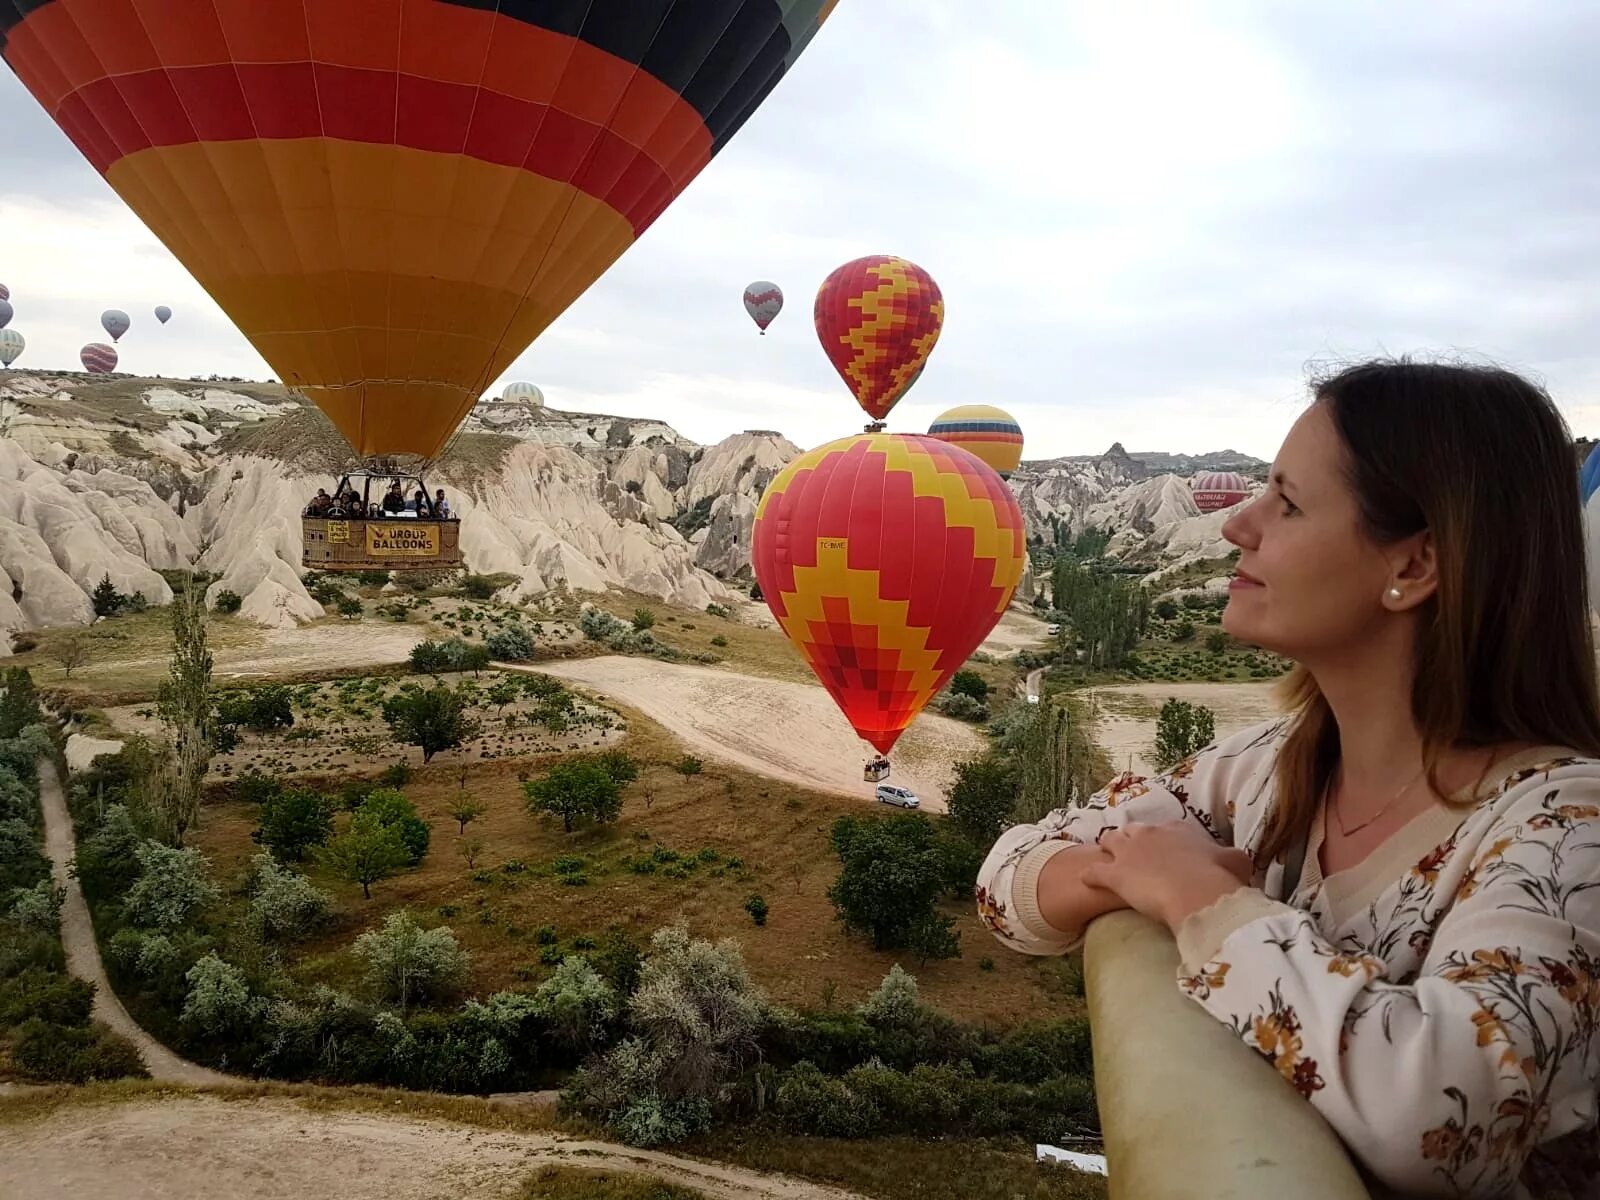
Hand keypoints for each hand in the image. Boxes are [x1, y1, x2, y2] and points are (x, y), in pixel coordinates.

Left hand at [1079, 823, 1254, 932]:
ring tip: (1107, 859)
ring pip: (1109, 842)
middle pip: (1134, 831)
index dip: (1164, 840)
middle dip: (1132, 841)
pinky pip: (1094, 872)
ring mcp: (1128, 852)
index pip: (1166, 830)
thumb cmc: (1219, 877)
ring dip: (1108, 851)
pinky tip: (1087, 880)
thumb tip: (1240, 862)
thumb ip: (1233, 858)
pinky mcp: (1114, 874)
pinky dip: (1090, 876)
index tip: (1165, 850)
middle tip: (1133, 854)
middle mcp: (1149, 834)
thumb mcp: (1236, 862)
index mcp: (1177, 829)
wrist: (1197, 892)